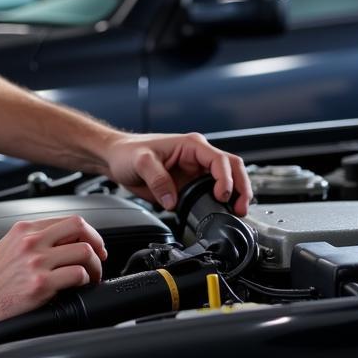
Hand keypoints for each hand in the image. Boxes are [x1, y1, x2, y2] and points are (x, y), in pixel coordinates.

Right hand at [0, 215, 106, 328]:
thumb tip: (60, 243)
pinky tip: (80, 287)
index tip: (91, 244)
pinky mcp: (41, 284)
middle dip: (97, 242)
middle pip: (80, 228)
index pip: (67, 220)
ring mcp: (37, 262)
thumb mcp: (9, 245)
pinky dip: (85, 280)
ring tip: (92, 276)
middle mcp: (32, 242)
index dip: (86, 232)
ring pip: (84, 252)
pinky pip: (77, 275)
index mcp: (25, 230)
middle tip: (100, 255)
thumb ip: (32, 240)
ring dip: (95, 265)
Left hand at [104, 131, 251, 215]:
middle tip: (240, 208)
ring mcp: (195, 171)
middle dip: (241, 188)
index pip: (220, 160)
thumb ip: (158, 180)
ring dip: (235, 195)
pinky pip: (210, 193)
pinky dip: (220, 202)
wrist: (117, 158)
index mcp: (191, 145)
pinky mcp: (189, 184)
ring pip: (227, 181)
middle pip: (233, 169)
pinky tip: (220, 211)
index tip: (222, 195)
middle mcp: (197, 157)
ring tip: (236, 212)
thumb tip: (172, 201)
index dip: (226, 178)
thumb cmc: (128, 152)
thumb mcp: (141, 162)